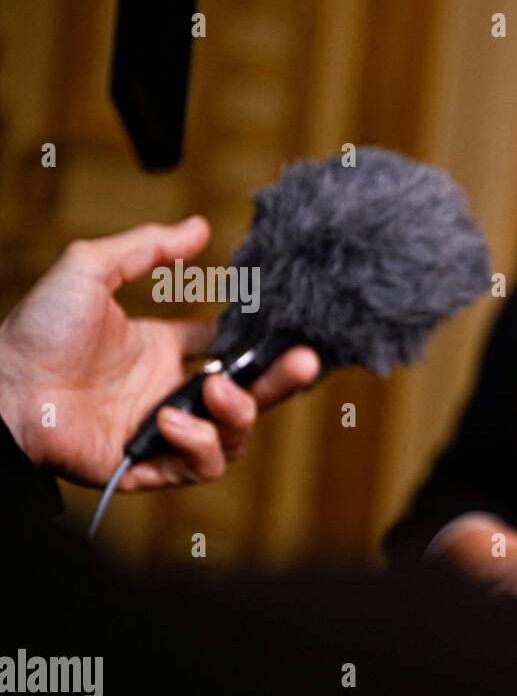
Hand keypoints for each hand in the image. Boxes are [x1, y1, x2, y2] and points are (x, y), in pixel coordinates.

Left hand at [0, 218, 318, 489]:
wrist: (2, 389)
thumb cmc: (36, 332)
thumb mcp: (91, 269)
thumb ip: (148, 246)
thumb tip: (199, 227)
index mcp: (161, 353)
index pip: (227, 350)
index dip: (258, 342)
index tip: (280, 328)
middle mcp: (170, 393)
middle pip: (250, 397)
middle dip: (284, 381)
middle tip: (307, 362)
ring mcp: (163, 432)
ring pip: (233, 437)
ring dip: (237, 413)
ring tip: (215, 390)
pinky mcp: (151, 466)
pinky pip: (200, 468)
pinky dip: (197, 444)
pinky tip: (169, 418)